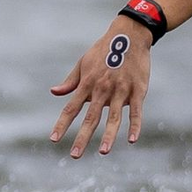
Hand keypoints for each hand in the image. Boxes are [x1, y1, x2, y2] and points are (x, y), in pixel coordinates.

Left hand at [50, 18, 149, 155]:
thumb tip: (54, 92)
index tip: (53, 139)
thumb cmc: (102, 51)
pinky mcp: (138, 90)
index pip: (70, 108)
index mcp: (86, 84)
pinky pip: (136, 112)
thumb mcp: (82, 64)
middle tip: (74, 155)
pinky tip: (131, 140)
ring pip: (113, 118)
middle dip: (81, 137)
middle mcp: (101, 89)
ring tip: (101, 152)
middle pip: (90, 118)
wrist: (128, 36)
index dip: (62, 125)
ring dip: (107, 136)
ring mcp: (120, 91)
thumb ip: (71, 81)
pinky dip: (134, 126)